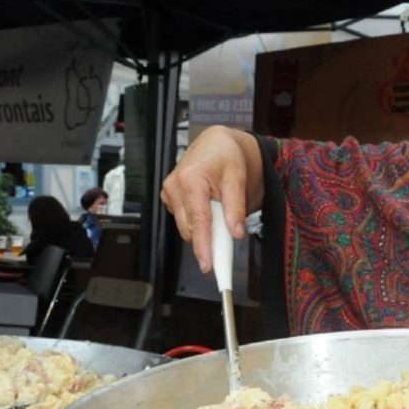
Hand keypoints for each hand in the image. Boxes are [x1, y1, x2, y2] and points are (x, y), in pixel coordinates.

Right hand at [160, 125, 264, 271]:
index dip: (204, 246)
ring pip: (187, 227)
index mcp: (190, 179)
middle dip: (209, 237)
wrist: (217, 143)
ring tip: (221, 211)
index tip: (208, 265)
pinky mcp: (170, 198)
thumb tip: (235, 233)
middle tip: (230, 234)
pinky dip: (199, 222)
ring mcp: (169, 193)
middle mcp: (174, 186)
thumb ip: (236, 207)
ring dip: (205, 228)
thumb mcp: (239, 178)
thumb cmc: (227, 155)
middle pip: (191, 229)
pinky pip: (185, 220)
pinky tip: (209, 208)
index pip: (198, 221)